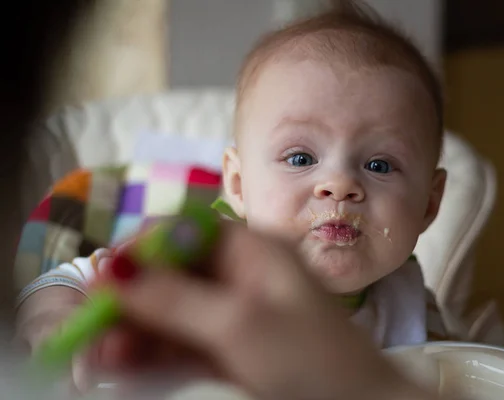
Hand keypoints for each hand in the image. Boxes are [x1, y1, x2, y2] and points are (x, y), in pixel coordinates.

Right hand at [92, 222, 437, 399]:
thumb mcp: (240, 324)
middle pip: (173, 274)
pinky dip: (153, 353)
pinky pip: (182, 343)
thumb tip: (116, 267)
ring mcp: (236, 314)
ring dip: (135, 330)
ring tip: (99, 355)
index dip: (143, 248)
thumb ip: (175, 297)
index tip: (106, 274)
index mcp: (255, 251)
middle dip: (131, 298)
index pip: (187, 231)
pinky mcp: (232, 349)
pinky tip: (123, 365)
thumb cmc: (313, 361)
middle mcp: (242, 276)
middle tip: (91, 325)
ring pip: (173, 312)